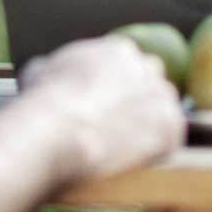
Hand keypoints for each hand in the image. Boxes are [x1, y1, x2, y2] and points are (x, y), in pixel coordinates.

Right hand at [16, 35, 186, 183]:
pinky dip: (158, 150)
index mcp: (118, 51)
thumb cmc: (42, 102)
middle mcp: (146, 67)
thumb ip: (54, 68)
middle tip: (120, 124)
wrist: (58, 131)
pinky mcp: (171, 127)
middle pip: (152, 82)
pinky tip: (138, 160)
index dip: (117, 86)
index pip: (127, 65)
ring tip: (127, 147)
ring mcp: (162, 97)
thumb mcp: (39, 71)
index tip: (106, 104)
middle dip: (139, 100)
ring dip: (150, 125)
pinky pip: (171, 138)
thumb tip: (45, 71)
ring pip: (164, 109)